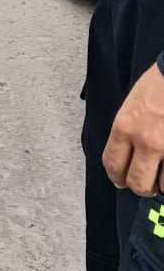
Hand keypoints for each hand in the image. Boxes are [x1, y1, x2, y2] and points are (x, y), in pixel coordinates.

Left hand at [103, 63, 163, 194]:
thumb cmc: (159, 83)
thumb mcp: (133, 104)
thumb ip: (128, 129)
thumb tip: (127, 152)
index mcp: (125, 127)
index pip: (112, 164)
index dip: (115, 177)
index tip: (119, 181)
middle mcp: (145, 140)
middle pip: (136, 182)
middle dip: (140, 187)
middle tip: (146, 186)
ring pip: (163, 185)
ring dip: (163, 184)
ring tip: (163, 178)